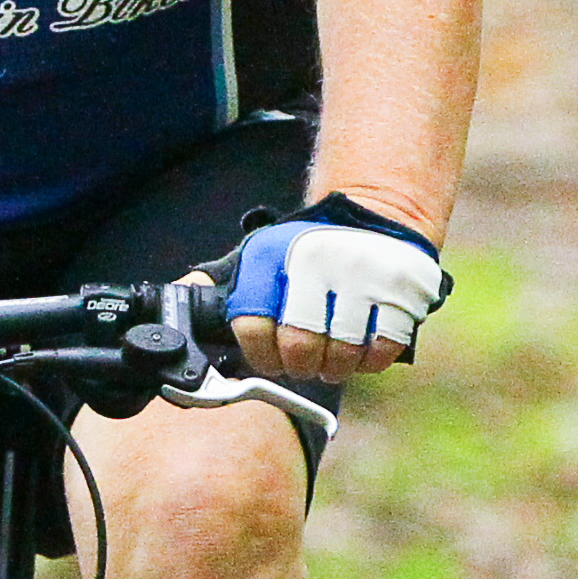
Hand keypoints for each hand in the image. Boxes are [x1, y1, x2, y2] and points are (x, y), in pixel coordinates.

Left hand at [211, 194, 448, 384]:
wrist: (377, 211)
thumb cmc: (310, 248)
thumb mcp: (262, 254)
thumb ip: (223, 285)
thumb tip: (175, 305)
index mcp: (274, 256)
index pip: (253, 328)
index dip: (260, 356)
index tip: (270, 358)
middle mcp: (316, 263)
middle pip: (300, 349)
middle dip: (301, 366)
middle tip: (306, 362)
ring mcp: (363, 277)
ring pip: (342, 356)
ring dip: (336, 367)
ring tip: (334, 357)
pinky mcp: (402, 290)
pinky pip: (381, 351)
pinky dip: (370, 359)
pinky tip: (363, 347)